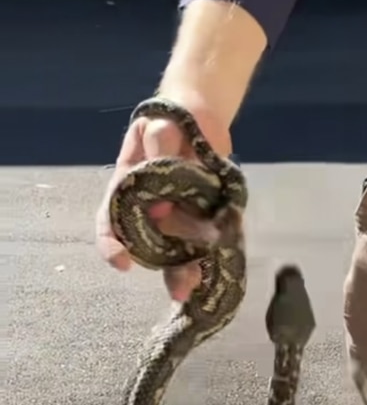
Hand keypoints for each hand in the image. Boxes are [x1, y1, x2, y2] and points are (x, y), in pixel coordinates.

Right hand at [96, 99, 231, 302]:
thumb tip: (160, 180)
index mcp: (129, 186)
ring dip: (187, 269)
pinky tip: (218, 269)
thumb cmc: (170, 119)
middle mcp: (150, 206)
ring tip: (197, 286)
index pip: (111, 217)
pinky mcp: (205, 215)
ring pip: (179, 248)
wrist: (199, 115)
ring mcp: (178, 213)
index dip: (111, 242)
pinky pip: (206, 238)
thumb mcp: (161, 123)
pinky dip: (212, 254)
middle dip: (164, 268)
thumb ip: (159, 143)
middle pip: (150, 244)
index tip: (121, 261)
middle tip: (178, 289)